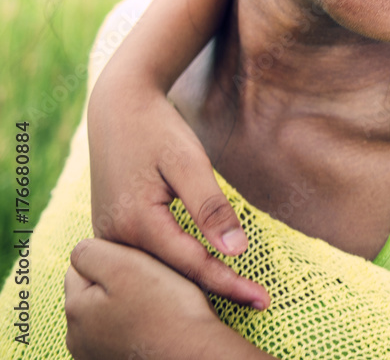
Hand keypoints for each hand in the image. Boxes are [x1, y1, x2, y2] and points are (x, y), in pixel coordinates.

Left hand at [64, 239, 226, 359]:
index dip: (113, 254)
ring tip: (156, 303)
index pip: (82, 264)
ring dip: (124, 304)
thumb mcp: (126, 266)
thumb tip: (81, 251)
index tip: (140, 261)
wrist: (195, 353)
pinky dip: (133, 325)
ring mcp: (95, 355)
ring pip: (106, 312)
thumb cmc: (166, 308)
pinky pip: (119, 333)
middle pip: (93, 289)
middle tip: (151, 280)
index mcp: (76, 308)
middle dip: (116, 280)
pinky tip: (155, 324)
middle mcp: (77, 337)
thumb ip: (93, 252)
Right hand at [88, 84, 268, 308]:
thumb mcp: (188, 162)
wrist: (118, 106)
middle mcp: (115, 240)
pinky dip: (175, 268)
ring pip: (158, 272)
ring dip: (194, 284)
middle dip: (215, 291)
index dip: (228, 284)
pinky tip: (201, 273)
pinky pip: (147, 259)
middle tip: (258, 301)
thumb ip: (210, 207)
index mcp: (135, 224)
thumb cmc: (157, 129)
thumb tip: (237, 249)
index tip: (262, 299)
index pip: (191, 265)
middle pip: (172, 277)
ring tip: (237, 294)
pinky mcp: (112, 231)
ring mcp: (109, 238)